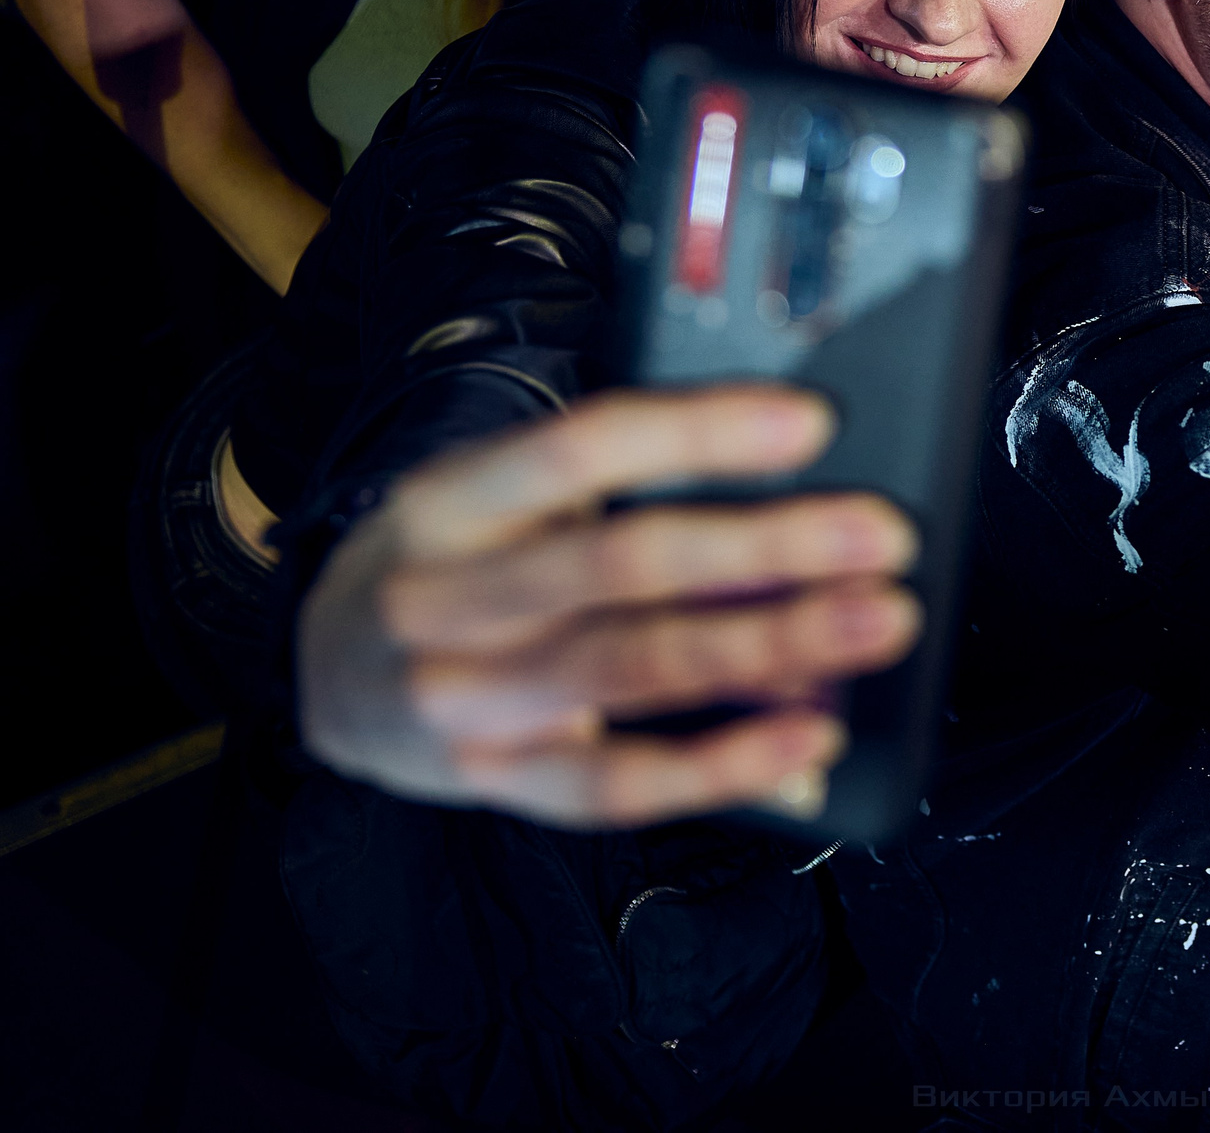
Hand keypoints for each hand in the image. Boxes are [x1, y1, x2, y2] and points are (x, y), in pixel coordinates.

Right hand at [299, 386, 921, 827]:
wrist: (328, 675)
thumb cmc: (457, 562)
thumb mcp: (496, 497)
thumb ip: (610, 485)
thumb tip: (786, 472)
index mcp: (450, 499)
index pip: (580, 446)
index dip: (699, 432)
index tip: (811, 424)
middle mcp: (441, 597)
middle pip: (623, 563)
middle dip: (768, 546)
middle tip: (881, 537)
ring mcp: (460, 701)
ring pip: (632, 668)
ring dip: (770, 645)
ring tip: (873, 625)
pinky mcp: (492, 784)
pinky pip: (618, 784)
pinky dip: (723, 764)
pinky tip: (808, 738)